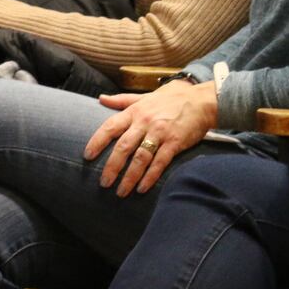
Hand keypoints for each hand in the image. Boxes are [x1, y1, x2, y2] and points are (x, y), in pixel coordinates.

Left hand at [82, 80, 216, 196]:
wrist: (201, 100)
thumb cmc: (172, 98)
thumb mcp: (145, 96)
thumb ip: (122, 100)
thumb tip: (101, 99)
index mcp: (135, 111)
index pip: (110, 126)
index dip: (97, 141)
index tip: (87, 155)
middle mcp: (145, 122)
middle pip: (123, 147)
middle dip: (112, 167)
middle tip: (103, 183)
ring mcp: (160, 133)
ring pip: (140, 158)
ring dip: (129, 177)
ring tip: (121, 191)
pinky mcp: (175, 142)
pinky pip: (160, 163)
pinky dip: (150, 177)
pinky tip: (142, 188)